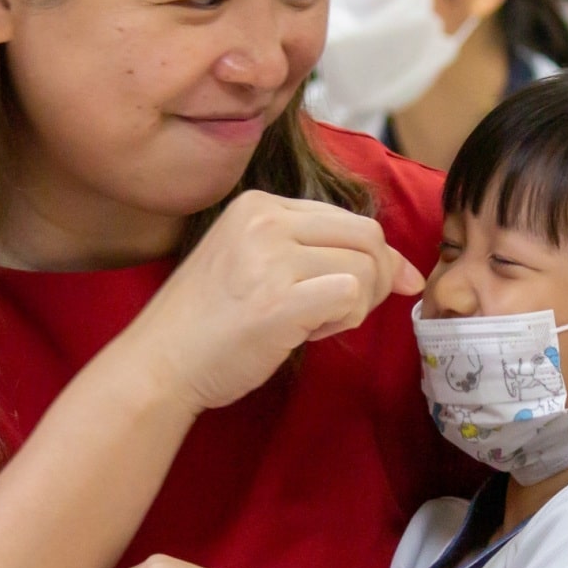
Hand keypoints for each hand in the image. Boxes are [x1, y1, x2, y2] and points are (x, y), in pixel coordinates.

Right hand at [113, 191, 422, 414]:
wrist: (160, 362)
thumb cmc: (206, 322)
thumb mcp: (254, 263)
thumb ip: (315, 254)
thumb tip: (407, 272)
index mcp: (258, 205)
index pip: (346, 218)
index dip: (372, 256)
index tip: (368, 289)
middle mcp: (266, 221)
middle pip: (366, 236)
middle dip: (377, 277)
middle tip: (346, 312)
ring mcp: (272, 258)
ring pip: (365, 267)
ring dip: (357, 305)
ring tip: (314, 323)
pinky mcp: (280, 300)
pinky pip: (352, 295)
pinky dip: (344, 320)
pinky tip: (310, 333)